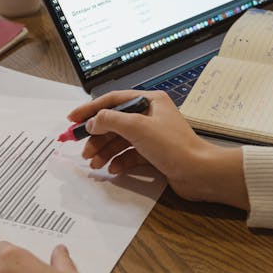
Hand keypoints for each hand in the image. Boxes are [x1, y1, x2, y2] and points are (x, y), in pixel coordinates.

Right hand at [72, 90, 248, 208]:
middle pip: (114, 123)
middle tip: (83, 150)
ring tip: (95, 163)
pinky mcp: (154, 154)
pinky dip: (119, 161)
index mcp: (149, 101)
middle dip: (97, 137)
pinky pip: (129, 155)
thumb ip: (110, 120)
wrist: (199, 172)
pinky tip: (113, 169)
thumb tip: (93, 121)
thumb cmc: (174, 146)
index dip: (90, 109)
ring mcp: (152, 135)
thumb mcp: (137, 127)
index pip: (113, 100)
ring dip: (105, 151)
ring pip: (120, 141)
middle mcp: (150, 116)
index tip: (73, 120)